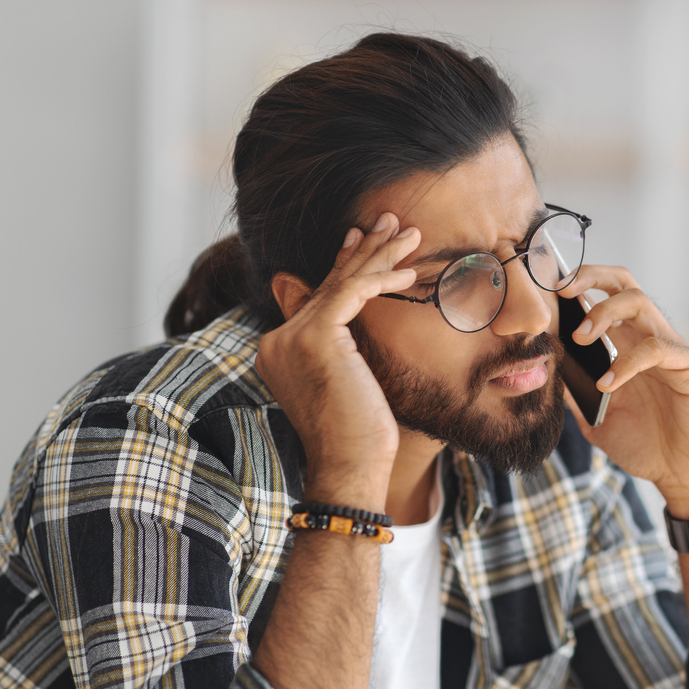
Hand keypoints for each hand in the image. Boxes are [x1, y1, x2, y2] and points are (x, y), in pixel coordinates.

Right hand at [255, 214, 420, 506]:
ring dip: (379, 254)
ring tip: (409, 231)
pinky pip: (352, 293)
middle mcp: (277, 340)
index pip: (315, 297)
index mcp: (279, 349)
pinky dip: (382, 279)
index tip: (363, 240)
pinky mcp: (315, 336)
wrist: (349, 468)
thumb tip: (357, 331)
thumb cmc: (358, 438)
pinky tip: (410, 272)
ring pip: (342, 282)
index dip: (343, 265)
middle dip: (363, 250)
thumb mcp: (349, 385)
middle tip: (390, 220)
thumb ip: (343, 351)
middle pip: (327, 283)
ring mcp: (291, 337)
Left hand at [558, 266, 688, 518]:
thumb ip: (574, 395)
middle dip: (590, 277)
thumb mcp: (597, 420)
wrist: (686, 476)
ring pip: (639, 303)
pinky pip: (658, 348)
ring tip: (580, 339)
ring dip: (604, 313)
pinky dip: (627, 361)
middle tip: (561, 291)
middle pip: (623, 284)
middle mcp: (647, 339)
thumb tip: (542, 373)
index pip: (602, 297)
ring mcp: (671, 350)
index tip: (544, 290)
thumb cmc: (648, 446)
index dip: (575, 286)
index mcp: (626, 346)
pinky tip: (608, 384)